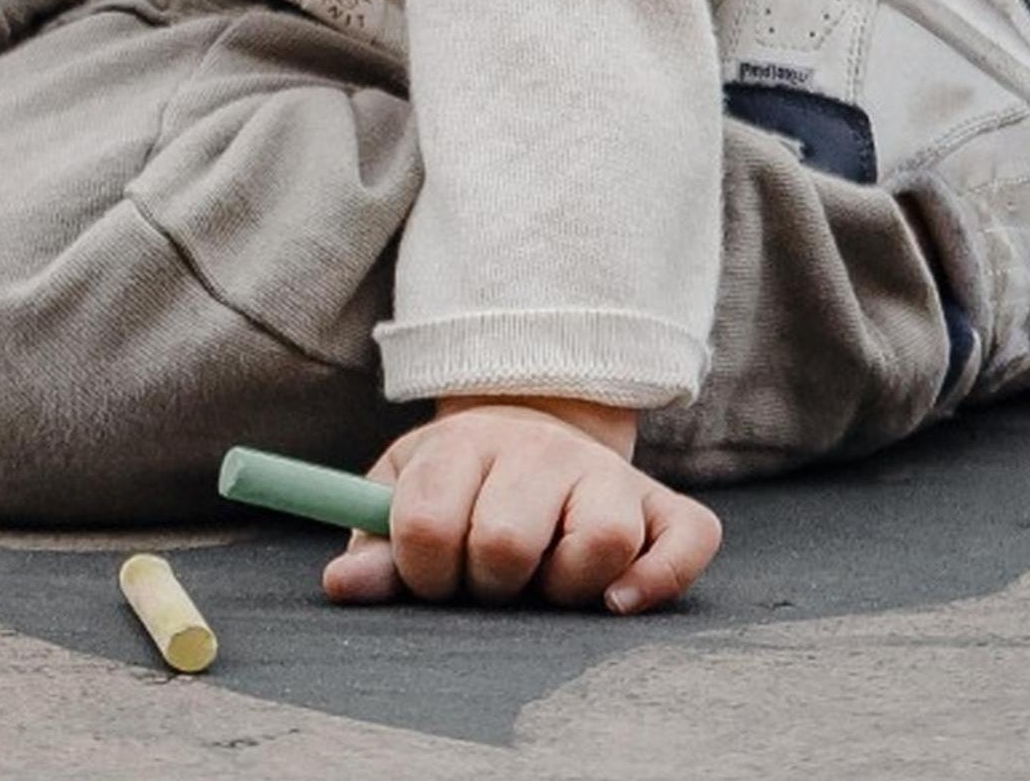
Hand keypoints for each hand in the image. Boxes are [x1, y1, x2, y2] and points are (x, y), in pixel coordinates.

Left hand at [317, 395, 721, 614]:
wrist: (535, 427)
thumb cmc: (460, 482)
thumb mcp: (403, 496)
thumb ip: (373, 544)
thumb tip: (342, 586)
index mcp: (465, 445)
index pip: (429, 524)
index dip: (421, 572)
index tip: (431, 576)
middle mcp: (543, 451)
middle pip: (507, 543)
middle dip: (489, 584)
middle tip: (491, 579)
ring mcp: (610, 477)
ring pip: (600, 545)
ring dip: (566, 587)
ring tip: (547, 580)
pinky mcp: (667, 506)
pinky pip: (687, 544)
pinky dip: (656, 581)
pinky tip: (613, 601)